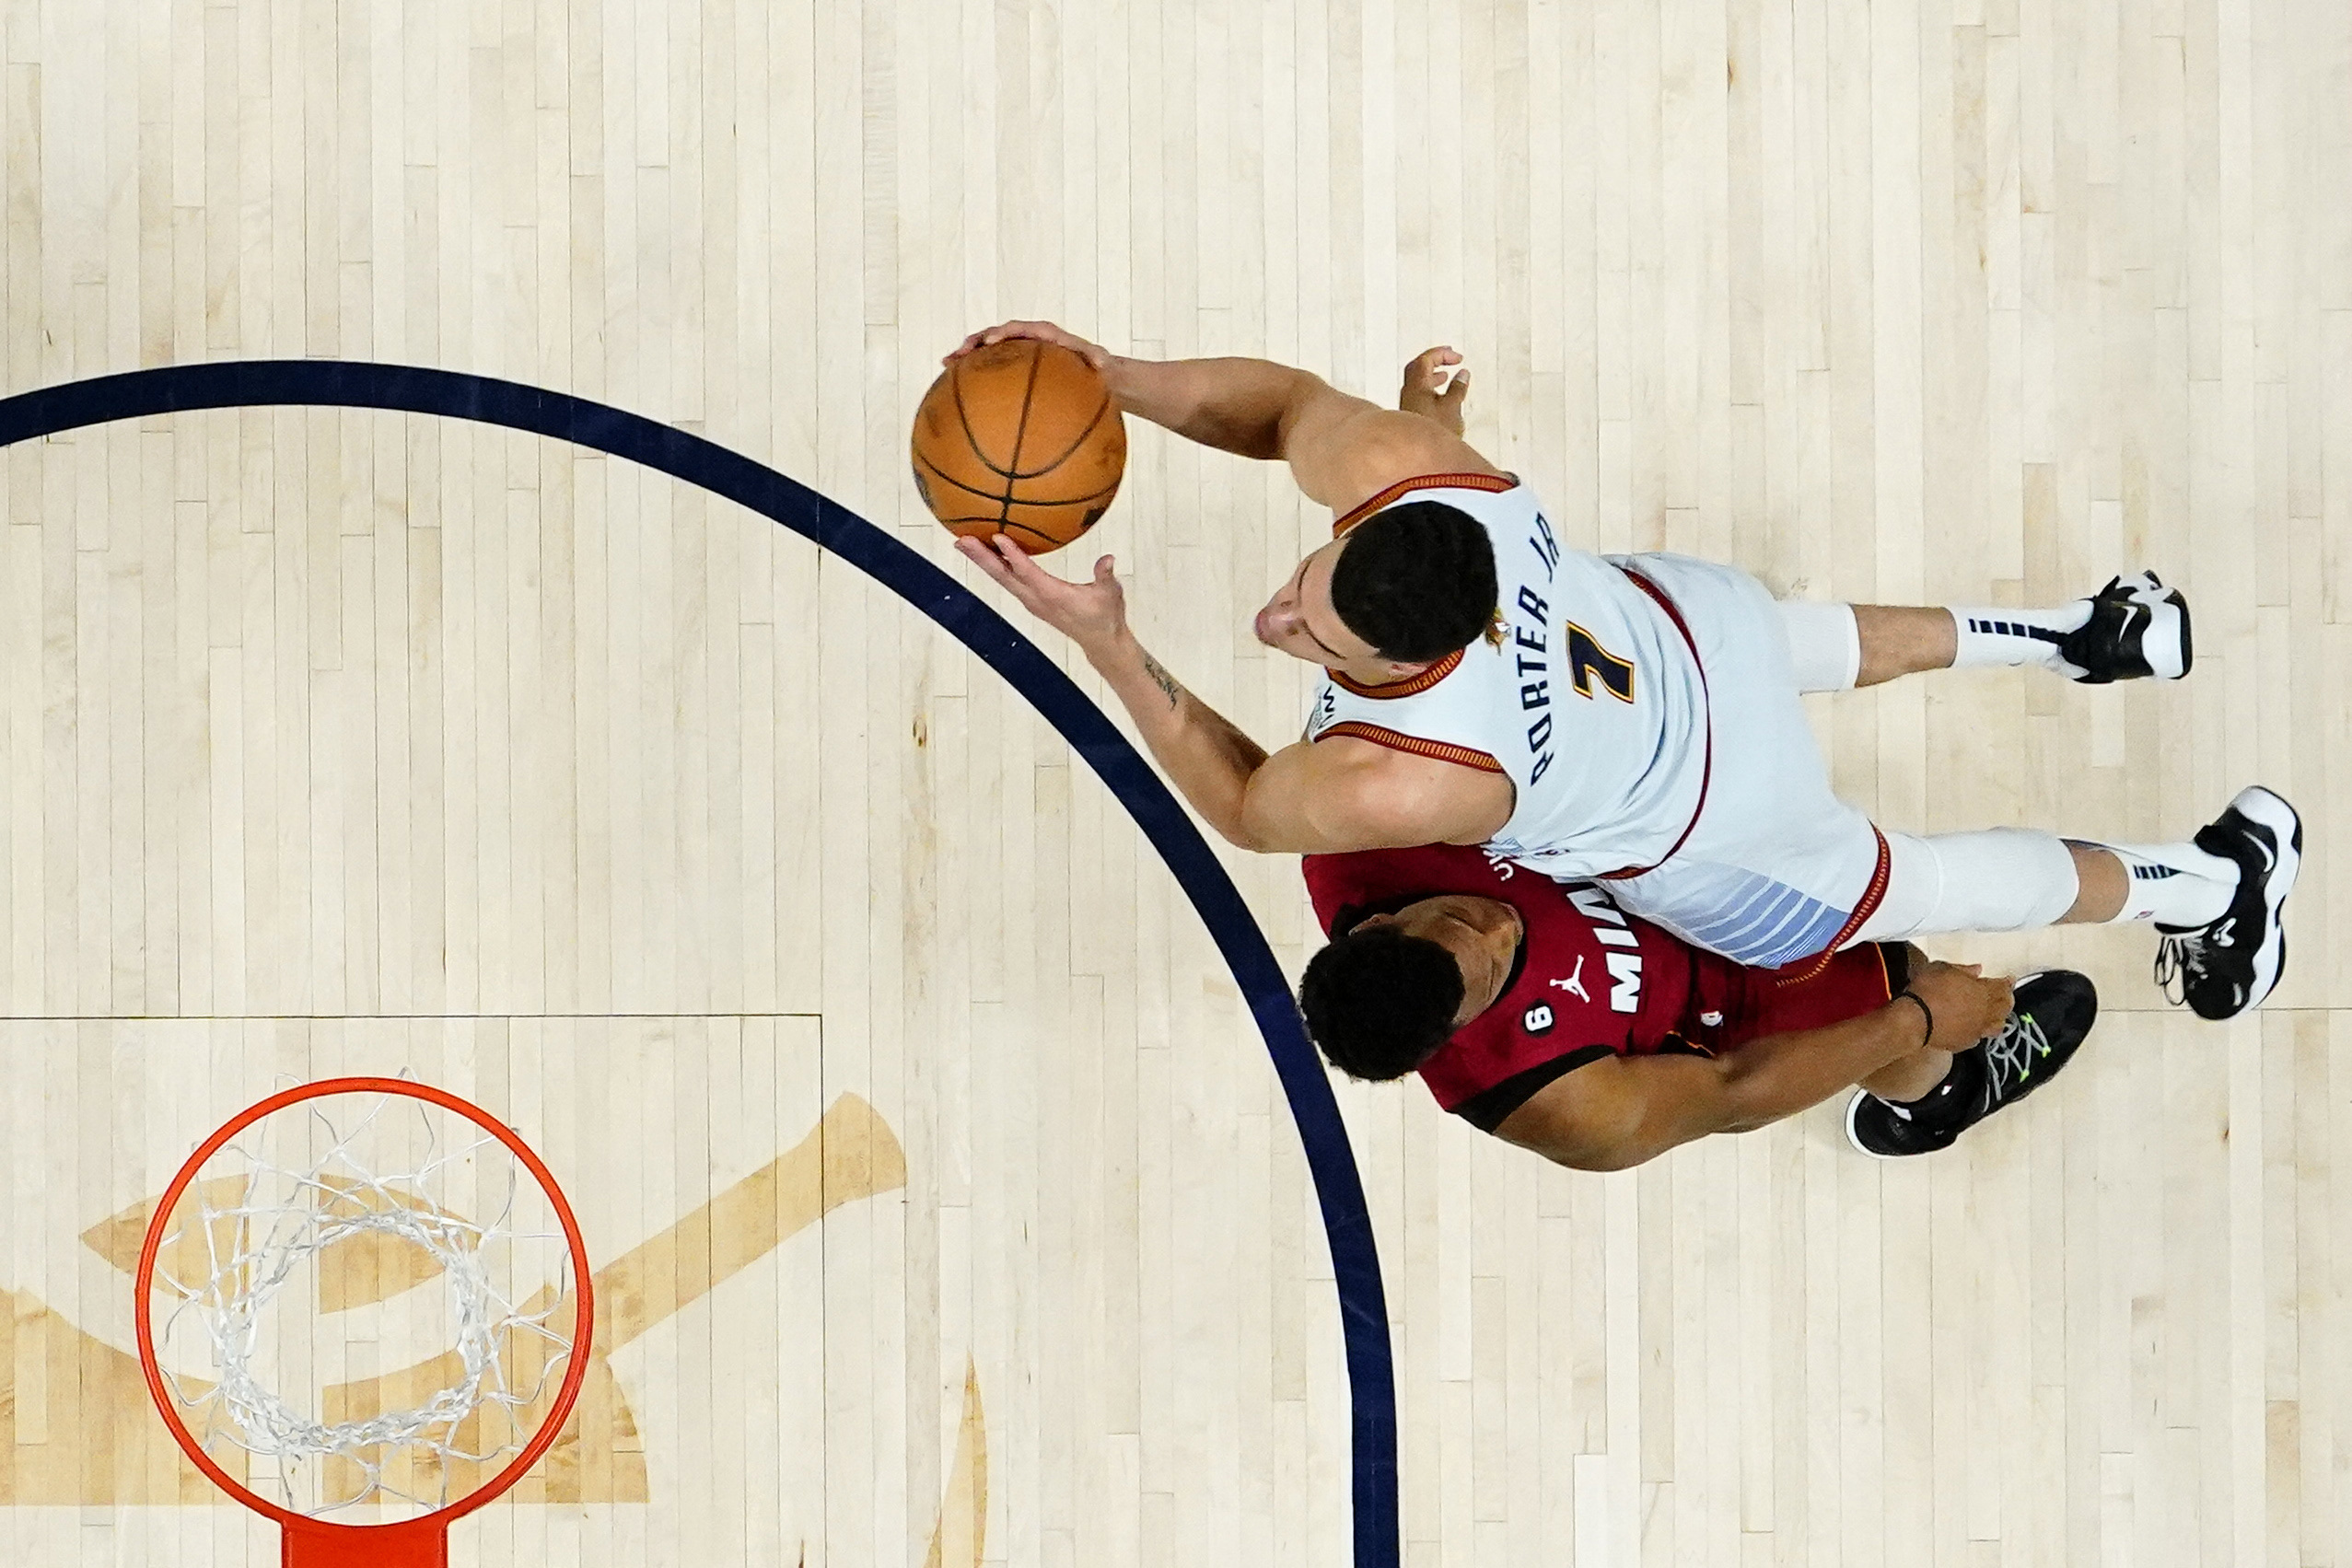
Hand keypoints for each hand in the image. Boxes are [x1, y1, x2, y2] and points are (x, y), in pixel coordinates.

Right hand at [945, 320, 1111, 372]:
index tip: (991, 341)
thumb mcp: (1098, 360)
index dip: (1003, 333)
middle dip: (975, 342)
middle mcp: (1024, 338)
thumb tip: (1102, 362)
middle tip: (959, 352)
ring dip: (966, 355)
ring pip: (985, 350)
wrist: (1088, 371)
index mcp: (1041, 334)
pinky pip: (988, 368)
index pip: (1018, 328)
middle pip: (993, 335)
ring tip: (947, 363)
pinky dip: (972, 373)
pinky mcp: (1010, 366)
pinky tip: (955, 386)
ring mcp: (1015, 351)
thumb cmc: (1094, 365)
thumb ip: (1097, 357)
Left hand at [955, 533, 1130, 652]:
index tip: (997, 536)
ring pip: (1002, 578)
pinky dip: (996, 566)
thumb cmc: (1106, 616)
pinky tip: (989, 553)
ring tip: (964, 544)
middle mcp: (1036, 598)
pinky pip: (1010, 580)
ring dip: (983, 561)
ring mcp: (1032, 601)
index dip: (1012, 554)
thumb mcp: (1110, 594)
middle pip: (1003, 575)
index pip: (1027, 572)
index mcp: (1052, 595)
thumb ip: (1105, 575)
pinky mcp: (1033, 601)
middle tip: (961, 540)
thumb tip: (1108, 558)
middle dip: (981, 557)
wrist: (1101, 642)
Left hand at [1398, 346, 1468, 434]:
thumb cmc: (1434, 432)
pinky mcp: (1409, 418)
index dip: (1442, 354)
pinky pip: (1418, 396)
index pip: (1425, 359)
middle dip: (1435, 360)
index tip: (1458, 357)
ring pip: (1418, 383)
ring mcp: (1407, 406)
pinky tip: (1441, 399)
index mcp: (1416, 386)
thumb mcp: (1453, 407)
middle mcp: (1408, 393)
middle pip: (1418, 368)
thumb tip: (1463, 374)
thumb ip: (1458, 388)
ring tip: (1446, 377)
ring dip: (1433, 376)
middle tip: (1449, 359)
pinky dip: (1431, 390)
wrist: (1418, 461)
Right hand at [1902, 960, 2015, 1051]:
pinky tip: (1977, 1029)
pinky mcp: (1964, 1043)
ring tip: (1996, 1014)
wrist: (1915, 1020)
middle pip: (2005, 1007)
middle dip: (2007, 1000)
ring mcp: (1977, 1030)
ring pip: (1997, 1026)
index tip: (2010, 979)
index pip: (2003, 986)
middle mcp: (1985, 1012)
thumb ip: (1963, 970)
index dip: (2007, 982)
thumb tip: (1978, 969)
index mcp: (1983, 991)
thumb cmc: (1928, 989)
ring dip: (1999, 1018)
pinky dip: (1981, 1032)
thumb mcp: (1941, 968)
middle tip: (2006, 996)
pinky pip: (1979, 1037)